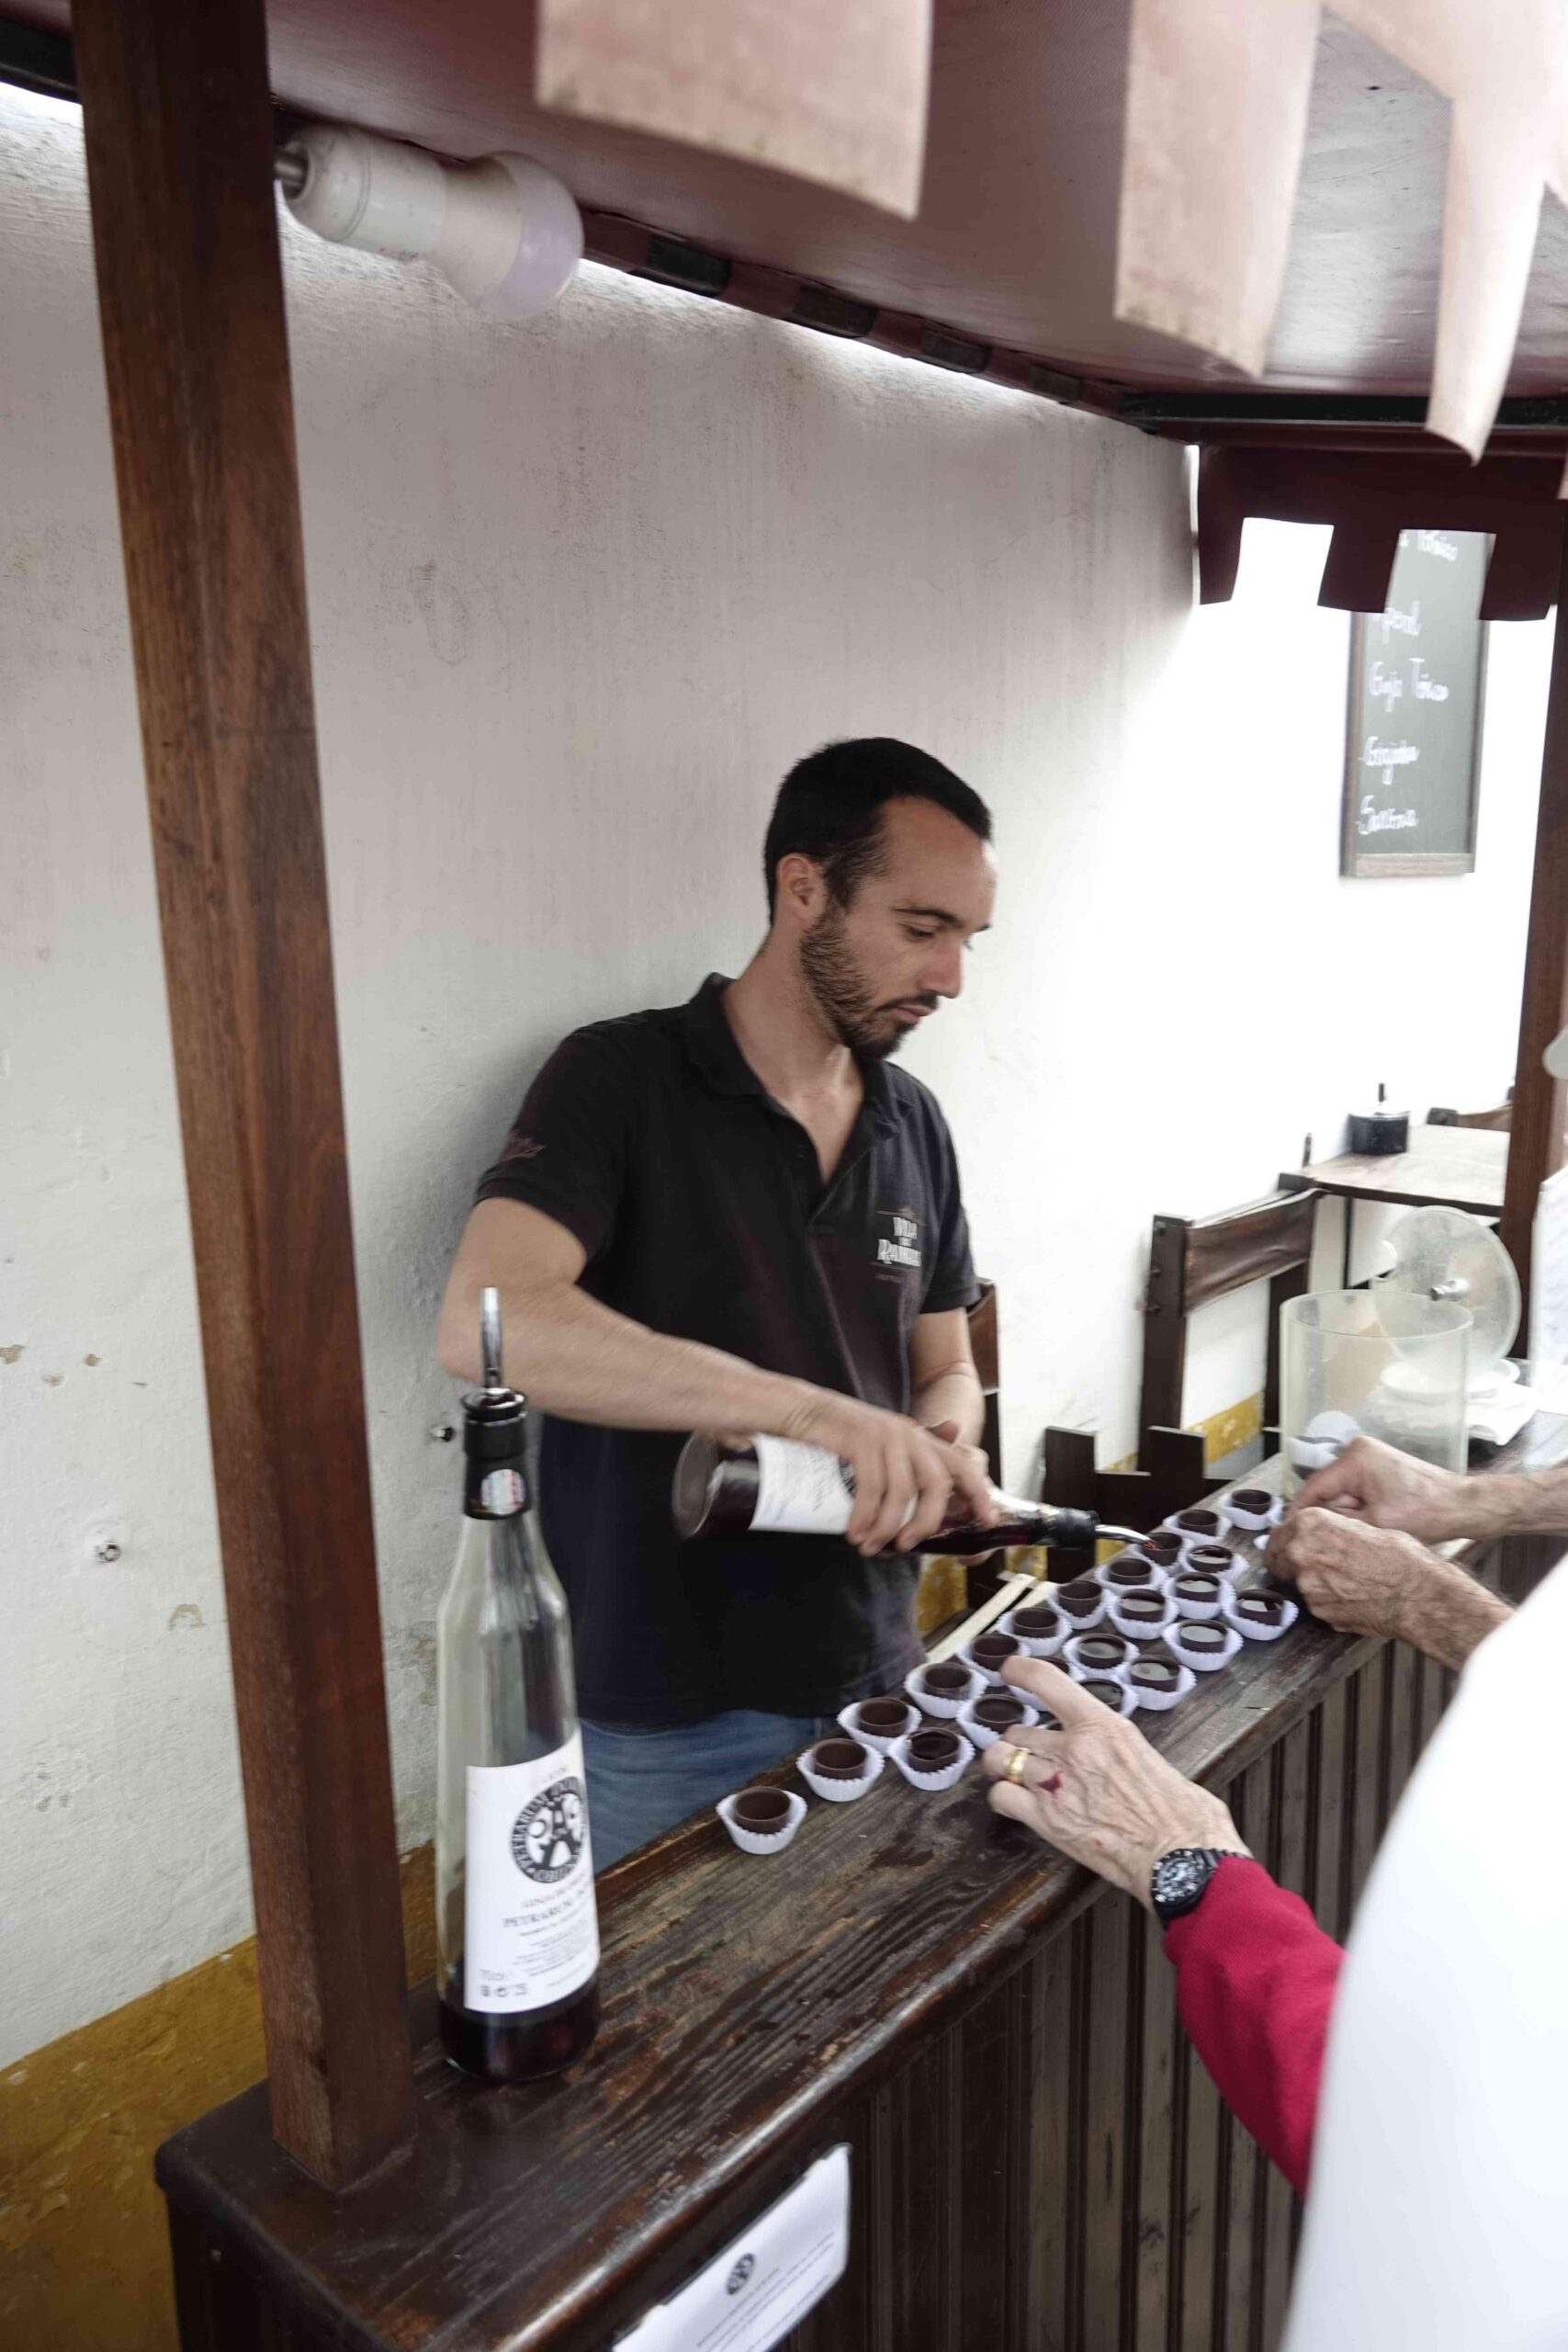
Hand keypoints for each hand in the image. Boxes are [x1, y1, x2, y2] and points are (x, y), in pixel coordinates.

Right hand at [784, 1392, 997, 1554]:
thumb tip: (934, 1489)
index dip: (979, 1493)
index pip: (962, 1464)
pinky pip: (871, 1487)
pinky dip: (865, 1516)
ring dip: (888, 1526)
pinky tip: (854, 1532)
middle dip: (925, 1523)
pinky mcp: (861, 1439)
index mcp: (920, 1439)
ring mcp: (886, 1435)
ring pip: (902, 1492)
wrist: (802, 1411)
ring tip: (869, 1546)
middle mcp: (909, 1435)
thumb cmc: (841, 1437)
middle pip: (936, 1485)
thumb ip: (906, 1464)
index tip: (987, 1521)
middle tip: (904, 1547)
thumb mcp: (880, 1449)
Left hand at [981, 1659, 1245, 1906]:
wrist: (1182, 1860)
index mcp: (1104, 1727)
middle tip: (1032, 1756)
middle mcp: (1074, 1749)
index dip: (1021, 1671)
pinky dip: (1002, 1798)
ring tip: (1013, 1775)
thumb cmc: (1182, 1815)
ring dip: (1005, 1766)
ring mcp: (1055, 1785)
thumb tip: (1118, 1759)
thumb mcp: (1151, 1758)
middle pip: (1019, 1731)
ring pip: (1000, 1759)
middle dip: (1021, 1743)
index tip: (1009, 1670)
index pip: (1048, 1681)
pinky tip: (1014, 1803)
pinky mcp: (1047, 1821)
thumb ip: (1120, 1749)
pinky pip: (1001, 1797)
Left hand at [1267, 1507, 1509, 1667]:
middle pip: (1279, 1557)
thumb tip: (1319, 1536)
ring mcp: (1307, 1585)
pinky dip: (1328, 1600)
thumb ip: (1331, 1530)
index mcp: (1311, 1524)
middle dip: (1289, 1560)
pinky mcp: (1318, 1611)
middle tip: (1310, 1564)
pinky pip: (1316, 1602)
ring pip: (1299, 1581)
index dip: (1285, 1538)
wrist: (1417, 1593)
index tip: (1288, 1543)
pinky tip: (1352, 1596)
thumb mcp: (1364, 1525)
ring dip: (1313, 1581)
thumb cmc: (1400, 1556)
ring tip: (1345, 1581)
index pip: (1280, 1531)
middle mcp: (1301, 1552)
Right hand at [1288, 1435, 1466, 1544]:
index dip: (1300, 1513)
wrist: (1462, 1506)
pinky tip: (1372, 1522)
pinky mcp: (1378, 1466)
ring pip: (1341, 1491)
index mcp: (1354, 1458)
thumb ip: (1337, 1522)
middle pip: (1327, 1489)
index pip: (1313, 1487)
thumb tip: (1309, 1527)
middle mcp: (1357, 1450)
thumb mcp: (1375, 1524)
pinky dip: (1359, 1507)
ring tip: (1366, 1531)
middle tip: (1342, 1539)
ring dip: (1348, 1513)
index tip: (1288, 1535)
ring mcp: (1369, 1456)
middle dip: (1332, 1514)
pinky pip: (1355, 1489)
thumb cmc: (1425, 1513)